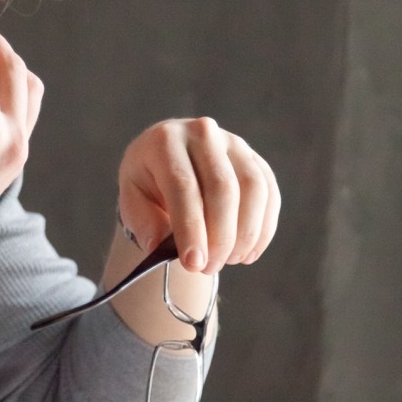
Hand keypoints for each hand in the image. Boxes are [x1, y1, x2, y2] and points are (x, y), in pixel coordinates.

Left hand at [117, 118, 279, 273]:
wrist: (168, 158)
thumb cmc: (149, 182)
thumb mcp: (132, 198)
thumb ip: (143, 221)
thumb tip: (161, 247)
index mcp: (165, 140)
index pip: (183, 185)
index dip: (191, 228)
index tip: (193, 264)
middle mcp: (202, 133)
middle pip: (223, 188)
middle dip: (220, 236)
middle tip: (209, 268)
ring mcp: (233, 143)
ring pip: (253, 189)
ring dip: (245, 233)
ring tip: (229, 261)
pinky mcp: (255, 159)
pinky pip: (269, 194)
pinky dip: (264, 228)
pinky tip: (249, 252)